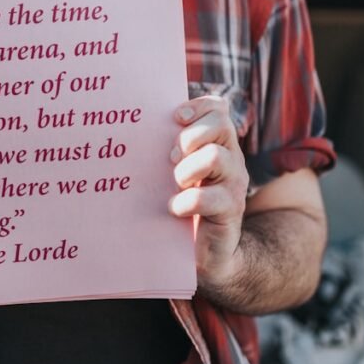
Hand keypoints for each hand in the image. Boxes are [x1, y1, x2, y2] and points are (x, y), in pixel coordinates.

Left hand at [168, 95, 248, 294]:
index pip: (218, 109)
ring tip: (175, 183)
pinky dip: (185, 202)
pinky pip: (208, 198)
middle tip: (170, 157)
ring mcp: (233, 185)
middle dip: (190, 137)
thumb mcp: (174, 174)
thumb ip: (166, 150)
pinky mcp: (230, 212)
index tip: (174, 118)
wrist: (207, 255)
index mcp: (217, 144)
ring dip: (186, 169)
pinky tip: (174, 210)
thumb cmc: (182, 207)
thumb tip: (130, 125)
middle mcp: (230, 160)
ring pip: (216, 157)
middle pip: (220, 124)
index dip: (197, 107)